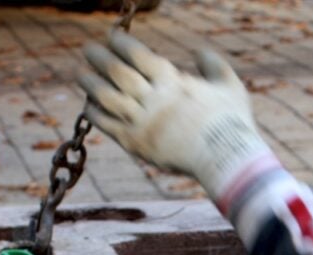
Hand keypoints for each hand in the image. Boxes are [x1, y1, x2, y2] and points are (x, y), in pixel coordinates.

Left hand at [79, 31, 274, 208]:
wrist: (225, 159)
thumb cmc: (232, 122)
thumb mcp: (229, 85)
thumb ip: (213, 65)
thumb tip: (200, 53)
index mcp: (173, 81)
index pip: (138, 56)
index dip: (121, 44)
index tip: (111, 37)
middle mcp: (154, 99)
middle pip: (118, 74)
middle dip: (100, 59)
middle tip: (87, 50)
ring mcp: (143, 123)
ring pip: (108, 99)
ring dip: (91, 85)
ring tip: (80, 76)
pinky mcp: (138, 146)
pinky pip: (110, 127)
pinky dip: (96, 116)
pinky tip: (87, 107)